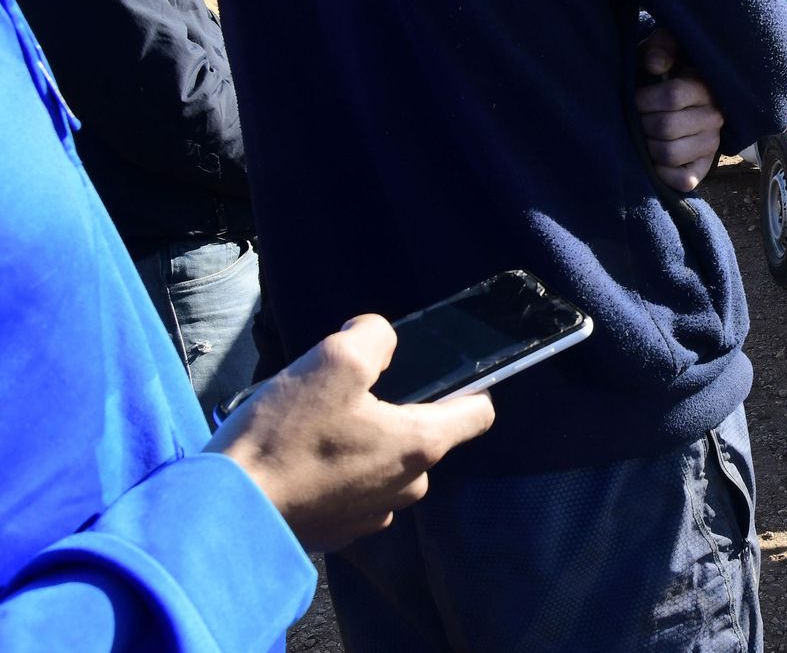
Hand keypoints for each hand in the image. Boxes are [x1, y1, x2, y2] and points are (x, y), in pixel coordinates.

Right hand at [206, 314, 494, 552]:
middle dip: (394, 409)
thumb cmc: (286, 437)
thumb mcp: (332, 361)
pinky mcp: (340, 531)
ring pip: (384, 462)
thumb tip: (380, 337)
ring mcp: (374, 515)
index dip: (470, 384)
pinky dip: (336, 471)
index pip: (478, 413)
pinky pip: (352, 489)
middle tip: (347, 393)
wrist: (226, 514)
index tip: (443, 369)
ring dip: (362, 441)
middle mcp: (409, 486)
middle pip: (422, 435)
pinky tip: (301, 458)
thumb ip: (373, 337)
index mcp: (421, 445)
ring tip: (316, 425)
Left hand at [636, 29, 725, 191]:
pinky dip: (664, 174)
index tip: (634, 98)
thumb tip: (656, 66)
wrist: (675, 100)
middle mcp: (714, 117)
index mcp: (704, 87)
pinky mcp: (703, 167)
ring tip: (643, 138)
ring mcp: (710, 144)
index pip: (672, 96)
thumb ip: (660, 48)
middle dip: (641, 124)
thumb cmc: (664, 72)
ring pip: (671, 154)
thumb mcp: (663, 50)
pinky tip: (653, 162)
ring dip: (648, 147)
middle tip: (635, 120)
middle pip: (667, 127)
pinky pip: (685, 180)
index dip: (644, 99)